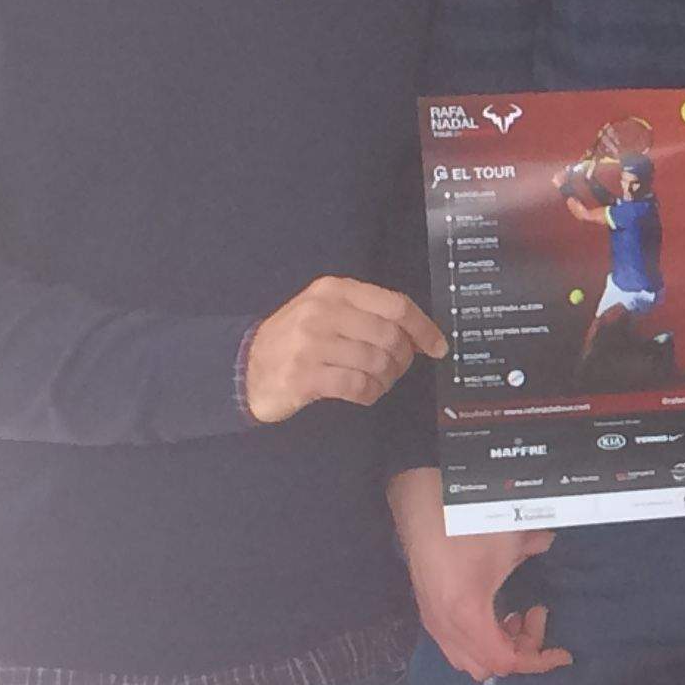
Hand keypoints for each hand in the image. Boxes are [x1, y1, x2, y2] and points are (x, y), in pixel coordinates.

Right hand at [245, 278, 444, 423]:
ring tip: (376, 381)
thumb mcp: (326, 311)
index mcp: (334, 290)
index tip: (438, 346)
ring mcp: (311, 343)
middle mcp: (323, 311)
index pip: (395, 305)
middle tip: (396, 369)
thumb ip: (368, 313)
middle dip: (403, 359)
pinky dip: (370, 393)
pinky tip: (364, 393)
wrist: (245, 366)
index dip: (423, 328)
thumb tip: (419, 332)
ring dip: (386, 379)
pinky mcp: (304, 375)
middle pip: (390, 337)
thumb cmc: (296, 339)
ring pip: (377, 362)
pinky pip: (358, 386)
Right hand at [389, 467, 571, 678]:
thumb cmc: (463, 523)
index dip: (537, 661)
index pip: (505, 661)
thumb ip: (534, 547)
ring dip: (498, 647)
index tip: (561, 653)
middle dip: (519, 651)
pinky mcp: (429, 611)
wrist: (420, 506)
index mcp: (468, 615)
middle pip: (487, 667)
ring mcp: (434, 621)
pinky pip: (456, 644)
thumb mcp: (509, 539)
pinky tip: (494, 610)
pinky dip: (481, 639)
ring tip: (514, 617)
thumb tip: (545, 542)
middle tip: (534, 619)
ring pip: (468, 659)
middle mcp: (446, 626)